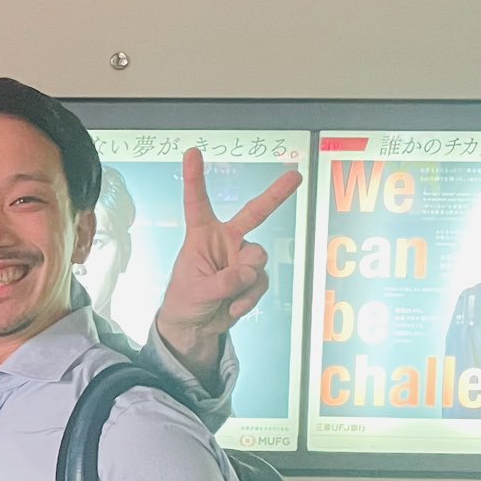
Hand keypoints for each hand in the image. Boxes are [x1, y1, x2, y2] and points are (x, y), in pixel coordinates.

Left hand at [154, 148, 302, 382]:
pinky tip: (233, 307)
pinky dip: (248, 298)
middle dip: (276, 195)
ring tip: (226, 296)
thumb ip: (223, 282)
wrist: (195, 327)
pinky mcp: (253, 277)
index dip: (194, 178)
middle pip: (255, 213)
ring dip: (245, 281)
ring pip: (258, 258)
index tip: (191, 153)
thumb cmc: (185, 301)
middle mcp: (225, 240)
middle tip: (295, 176)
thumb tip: (249, 272)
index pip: (197, 202)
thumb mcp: (196, 292)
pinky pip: (260, 282)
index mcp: (201, 235)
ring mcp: (242, 258)